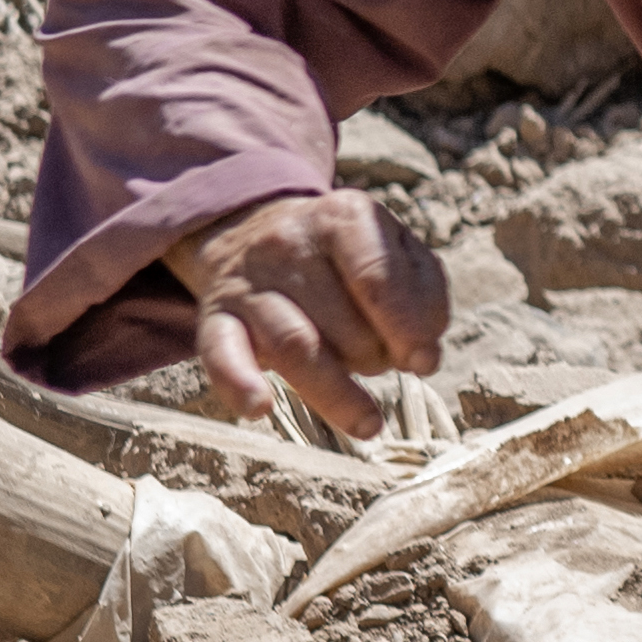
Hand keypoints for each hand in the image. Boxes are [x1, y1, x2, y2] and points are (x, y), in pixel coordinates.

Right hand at [178, 187, 452, 435]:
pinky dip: (238, 382)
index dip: (406, 328)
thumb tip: (423, 355)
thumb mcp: (393, 249)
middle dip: (373, 356)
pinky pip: (219, 353)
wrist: (253, 231)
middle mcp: (289, 244)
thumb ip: (423, 295)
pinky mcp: (216, 318)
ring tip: (369, 422)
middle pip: (341, 323)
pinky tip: (259, 407)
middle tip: (380, 360)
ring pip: (293, 345)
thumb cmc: (344, 255)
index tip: (425, 362)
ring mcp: (249, 283)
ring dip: (336, 392)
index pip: (377, 278)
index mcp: (343, 219)